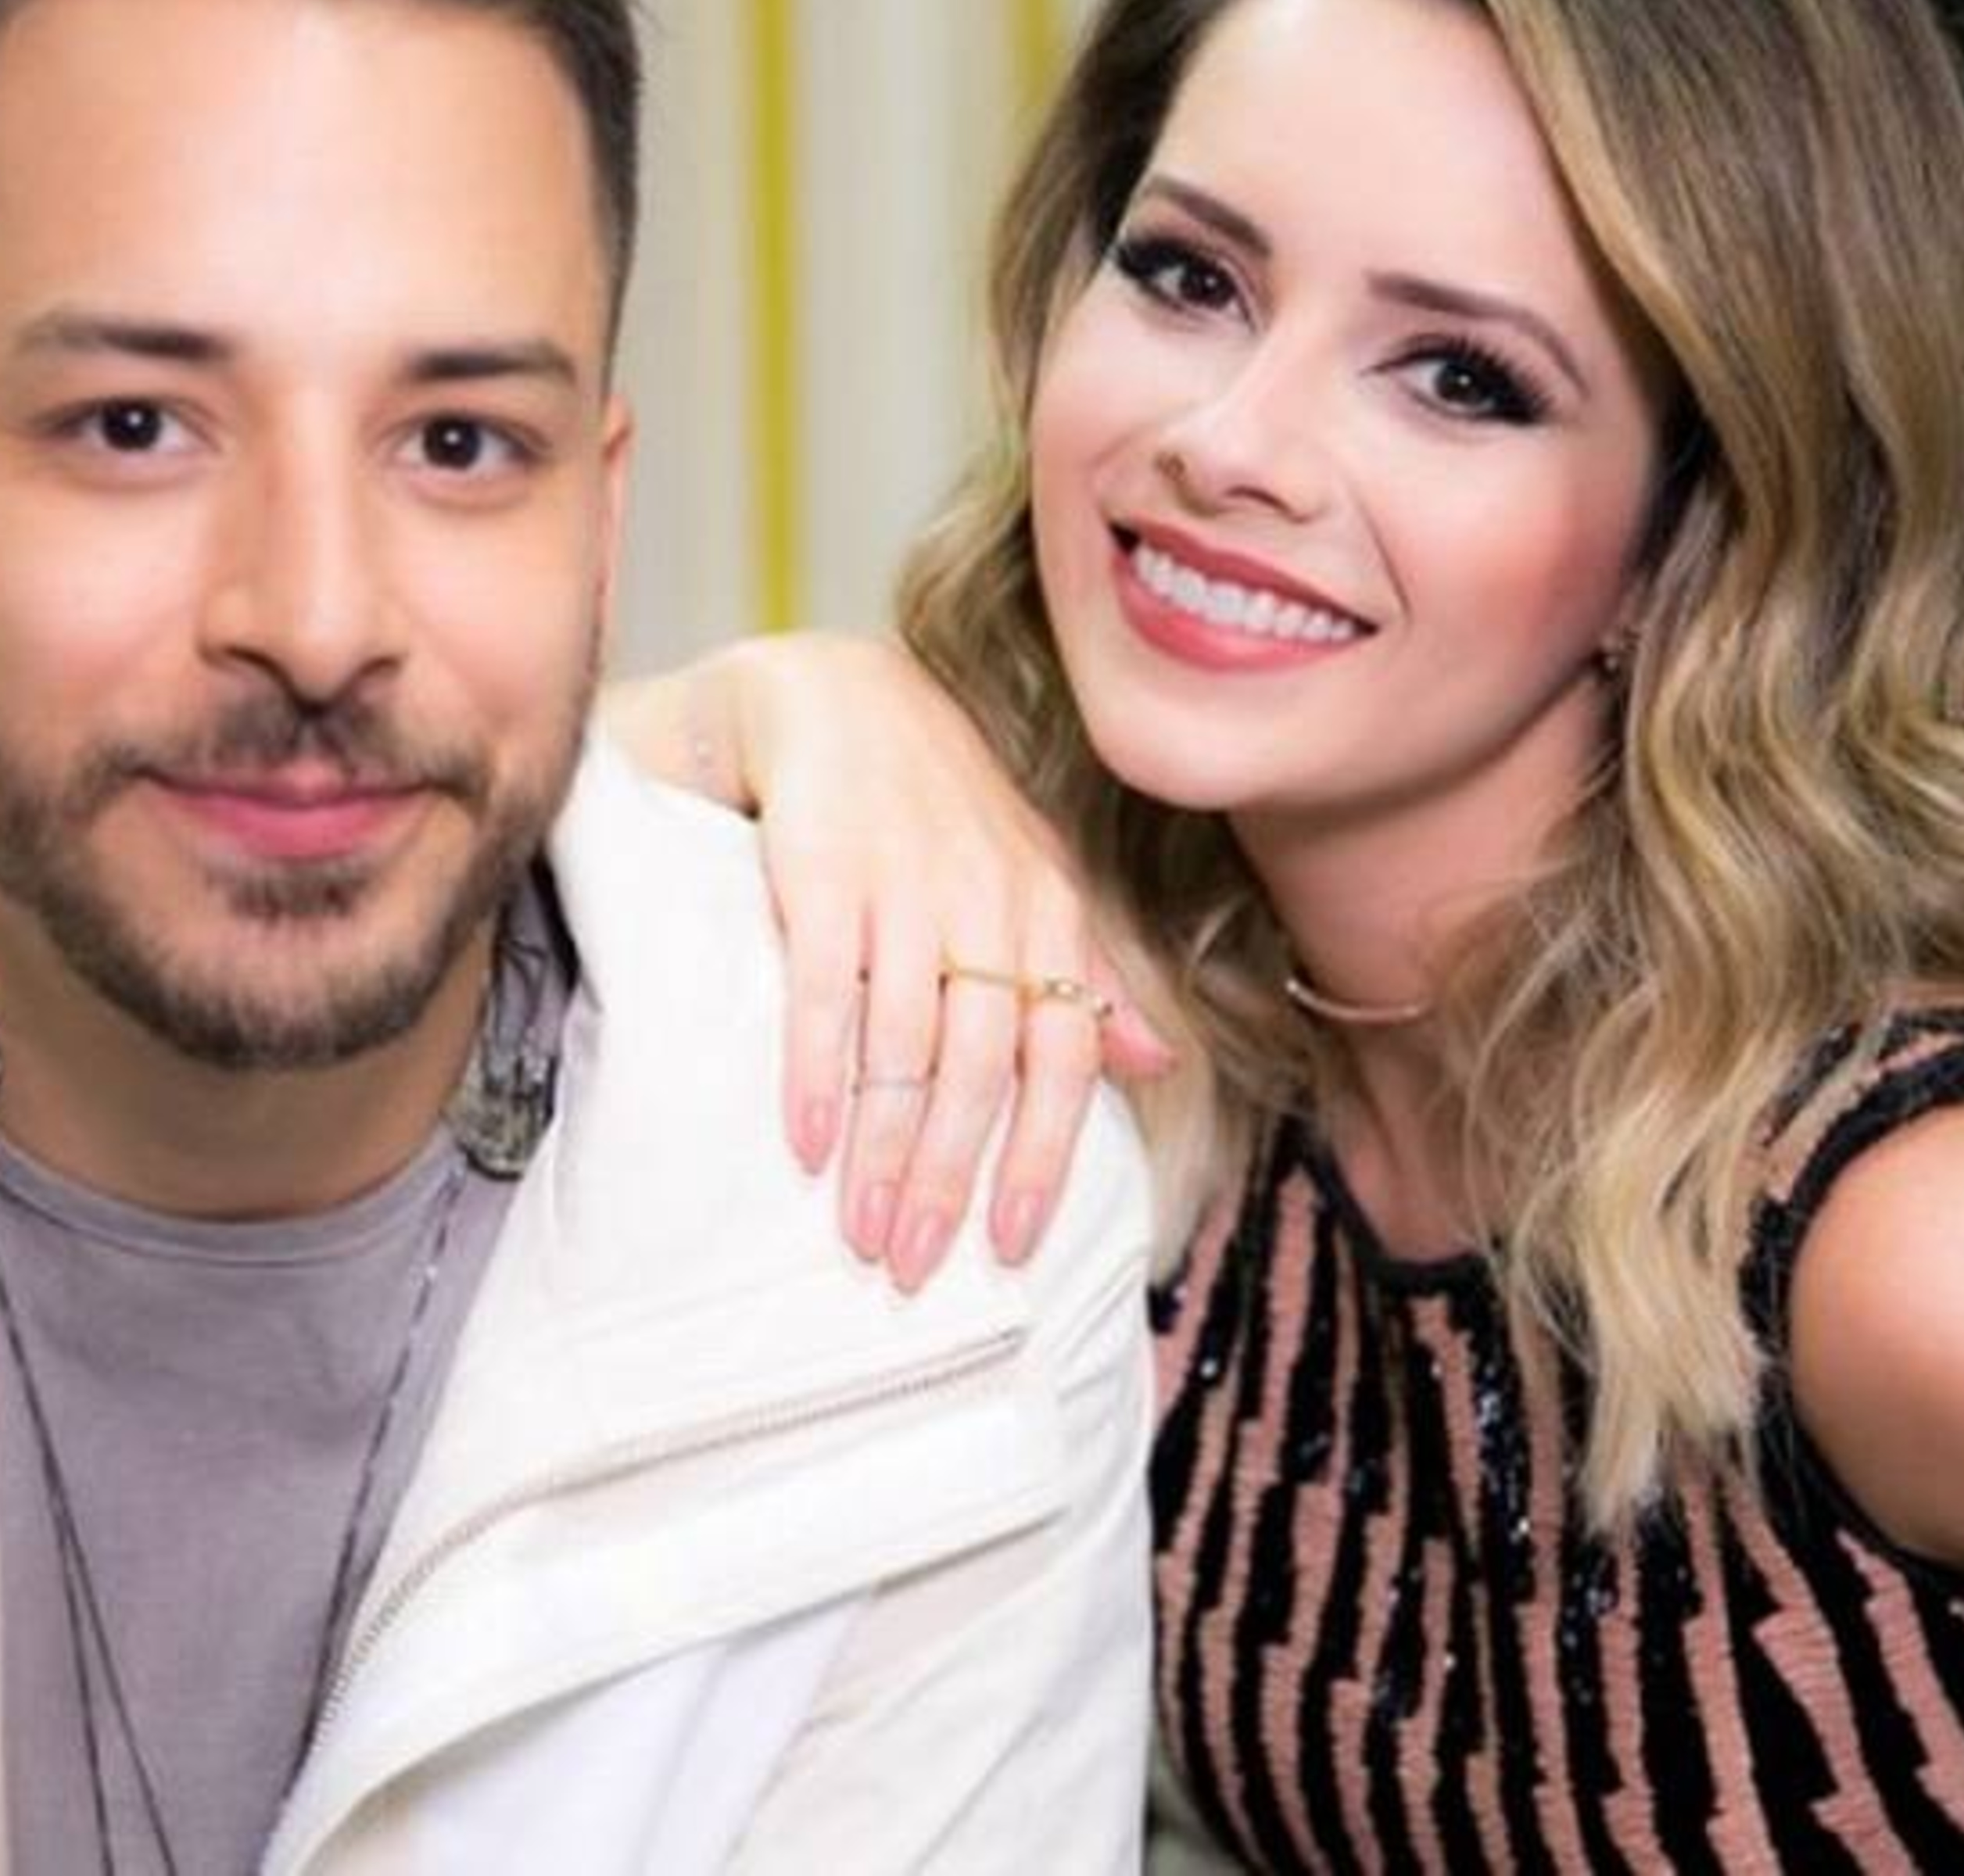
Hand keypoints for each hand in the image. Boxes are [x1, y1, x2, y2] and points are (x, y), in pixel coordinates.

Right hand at [605, 635, 1172, 1286]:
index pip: (1062, 1058)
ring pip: (905, 1045)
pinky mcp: (822, 871)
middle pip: (980, 1068)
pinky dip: (815, 1073)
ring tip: (861, 1233)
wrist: (836, 695)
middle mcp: (988, 902)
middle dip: (950, 1180)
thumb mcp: (1033, 877)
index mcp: (1050, 912)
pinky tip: (805, 1145)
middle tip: (915, 1268)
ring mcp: (904, 886)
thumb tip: (1158, 1066)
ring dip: (884, 1151)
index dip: (1040, 1159)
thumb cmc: (942, 805)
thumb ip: (1090, 974)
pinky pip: (822, 990)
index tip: (1010, 1248)